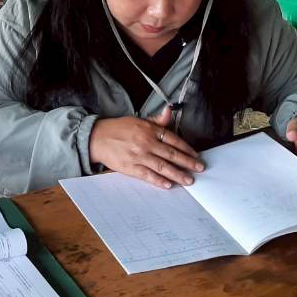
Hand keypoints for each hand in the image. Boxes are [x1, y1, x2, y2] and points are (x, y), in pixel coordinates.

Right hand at [87, 107, 204, 188]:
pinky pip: (147, 175)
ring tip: (188, 180)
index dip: (187, 148)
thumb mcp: (139, 120)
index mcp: (149, 130)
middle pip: (172, 154)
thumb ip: (156, 120)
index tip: (196, 155)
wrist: (97, 138)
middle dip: (187, 162)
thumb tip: (170, 111)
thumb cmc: (118, 129)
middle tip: (199, 168)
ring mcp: (138, 156)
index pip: (173, 139)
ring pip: (162, 166)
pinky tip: (168, 184)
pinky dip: (158, 180)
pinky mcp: (130, 167)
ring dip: (177, 174)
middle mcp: (146, 142)